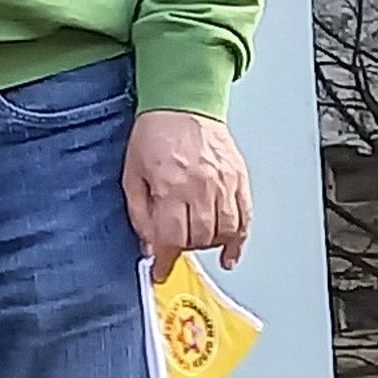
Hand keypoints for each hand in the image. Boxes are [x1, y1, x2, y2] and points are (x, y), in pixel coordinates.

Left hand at [124, 109, 251, 279]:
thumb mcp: (132, 174)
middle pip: (198, 238)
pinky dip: (239, 240)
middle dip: (183, 249)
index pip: (170, 238)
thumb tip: (148, 243)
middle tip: (173, 246)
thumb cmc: (154, 135)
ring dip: (208, 245)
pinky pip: (245, 218)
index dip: (163, 261)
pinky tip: (230, 252)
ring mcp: (224, 184)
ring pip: (224, 232)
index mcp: (171, 187)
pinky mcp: (240, 180)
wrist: (182, 105)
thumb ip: (139, 212)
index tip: (159, 272)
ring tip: (195, 242)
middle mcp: (201, 188)